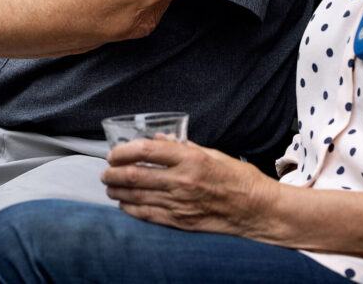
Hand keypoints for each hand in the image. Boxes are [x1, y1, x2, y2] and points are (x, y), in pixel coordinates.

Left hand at [100, 137, 280, 238]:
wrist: (256, 209)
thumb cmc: (237, 178)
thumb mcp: (212, 153)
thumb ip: (182, 146)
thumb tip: (158, 140)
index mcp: (190, 159)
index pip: (146, 151)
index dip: (123, 151)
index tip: (114, 153)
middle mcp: (182, 181)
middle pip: (135, 176)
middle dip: (113, 173)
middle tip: (106, 171)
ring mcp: (180, 204)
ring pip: (137, 197)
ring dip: (117, 191)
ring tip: (110, 186)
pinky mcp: (180, 222)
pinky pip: (148, 215)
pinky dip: (131, 209)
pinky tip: (124, 204)